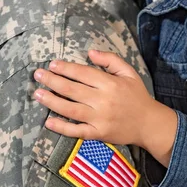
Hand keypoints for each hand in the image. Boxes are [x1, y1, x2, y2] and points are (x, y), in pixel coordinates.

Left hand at [33, 50, 177, 165]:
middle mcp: (103, 101)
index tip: (52, 64)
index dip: (66, 68)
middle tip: (37, 75)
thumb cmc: (137, 96)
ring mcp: (100, 119)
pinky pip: (77, 131)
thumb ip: (111, 60)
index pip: (83, 73)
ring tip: (37, 94)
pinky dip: (62, 127)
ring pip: (71, 109)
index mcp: (110, 84)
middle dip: (52, 81)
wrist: (149, 124)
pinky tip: (49, 121)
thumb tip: (90, 52)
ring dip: (52, 101)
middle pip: (72, 90)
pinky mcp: (99, 134)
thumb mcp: (129, 73)